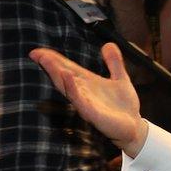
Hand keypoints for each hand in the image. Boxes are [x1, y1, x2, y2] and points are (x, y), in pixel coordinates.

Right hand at [29, 42, 148, 156]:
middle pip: (63, 77)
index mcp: (88, 83)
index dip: (54, 60)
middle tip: (36, 54)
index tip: (37, 51)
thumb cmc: (123, 105)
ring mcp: (86, 104)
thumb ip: (114, 62)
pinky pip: (80, 102)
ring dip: (58, 75)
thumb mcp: (120, 79)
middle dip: (50, 65)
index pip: (67, 68)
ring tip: (48, 61)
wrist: (134, 126)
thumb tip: (109, 43)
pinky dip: (74, 90)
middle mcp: (83, 93)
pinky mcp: (93, 114)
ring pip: (68, 88)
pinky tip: (68, 78)